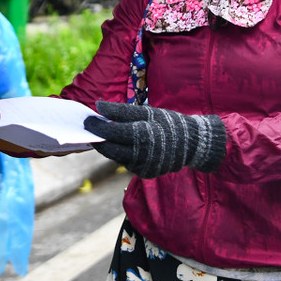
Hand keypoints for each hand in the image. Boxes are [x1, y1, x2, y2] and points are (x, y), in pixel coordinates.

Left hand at [83, 101, 225, 178]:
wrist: (193, 144)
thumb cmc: (168, 123)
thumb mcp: (147, 111)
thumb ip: (121, 110)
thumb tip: (98, 106)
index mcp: (142, 136)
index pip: (111, 133)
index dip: (96, 127)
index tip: (86, 120)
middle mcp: (142, 154)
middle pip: (110, 149)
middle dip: (98, 139)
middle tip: (90, 128)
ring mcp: (143, 167)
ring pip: (117, 157)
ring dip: (109, 147)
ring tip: (106, 135)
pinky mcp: (145, 174)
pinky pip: (127, 163)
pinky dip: (122, 154)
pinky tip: (123, 145)